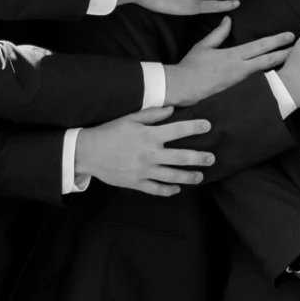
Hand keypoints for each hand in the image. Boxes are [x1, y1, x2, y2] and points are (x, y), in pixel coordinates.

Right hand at [73, 107, 215, 196]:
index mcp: (149, 135)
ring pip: (172, 176)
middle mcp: (150, 154)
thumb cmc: (109, 132)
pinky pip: (156, 189)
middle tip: (212, 158)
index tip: (208, 126)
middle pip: (181, 157)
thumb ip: (152, 114)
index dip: (195, 127)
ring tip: (199, 176)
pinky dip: (168, 190)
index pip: (178, 130)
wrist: (88, 152)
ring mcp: (144, 171)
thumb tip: (172, 110)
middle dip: (199, 158)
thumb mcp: (129, 118)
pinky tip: (177, 189)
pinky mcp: (136, 183)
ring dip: (188, 176)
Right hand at [164, 16, 293, 104]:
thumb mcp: (204, 46)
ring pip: (264, 73)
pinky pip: (255, 84)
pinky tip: (275, 80)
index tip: (289, 36)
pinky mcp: (237, 91)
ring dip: (278, 67)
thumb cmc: (191, 66)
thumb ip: (218, 33)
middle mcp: (240, 69)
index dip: (276, 41)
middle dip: (284, 54)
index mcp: (233, 56)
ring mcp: (240, 82)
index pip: (259, 46)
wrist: (183, 88)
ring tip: (290, 63)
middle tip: (298, 49)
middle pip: (268, 61)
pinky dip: (267, 80)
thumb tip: (228, 20)